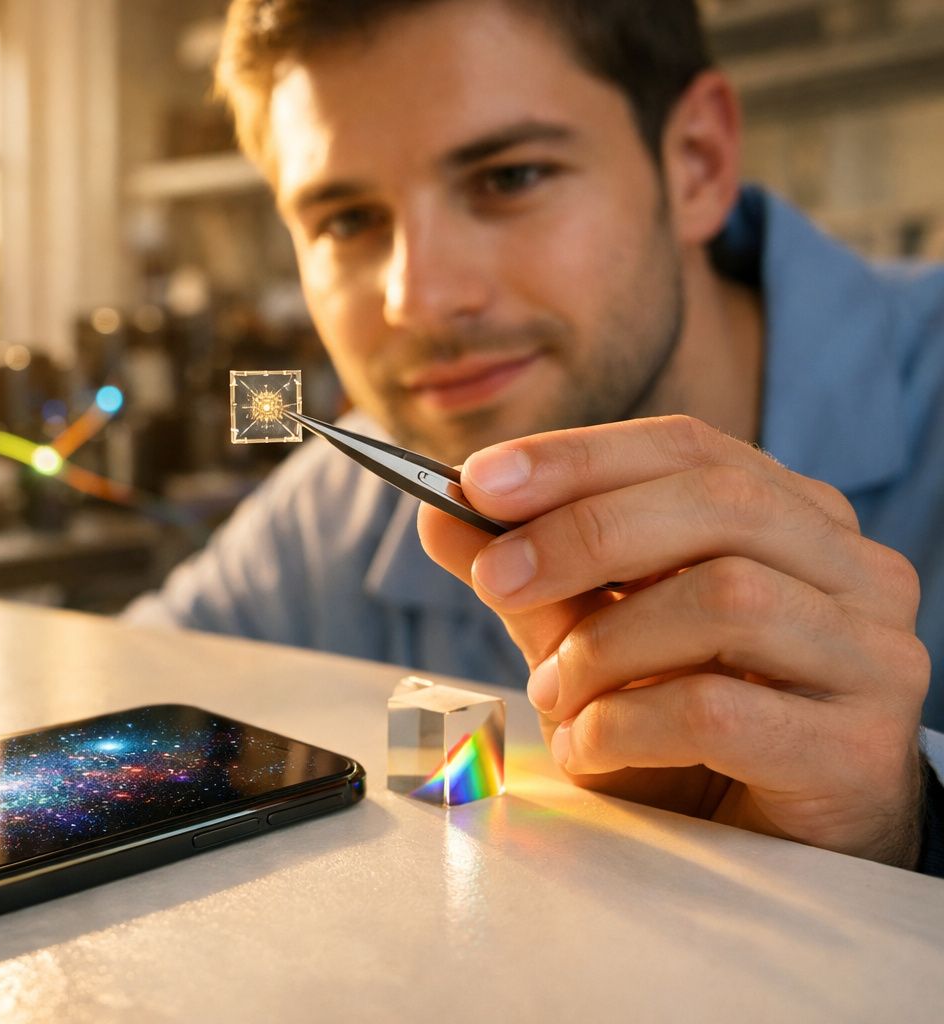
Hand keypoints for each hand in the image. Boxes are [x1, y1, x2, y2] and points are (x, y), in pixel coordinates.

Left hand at [418, 415, 928, 865]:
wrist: (775, 849)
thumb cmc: (691, 734)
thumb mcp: (597, 642)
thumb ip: (536, 581)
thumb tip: (440, 518)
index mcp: (794, 518)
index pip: (687, 449)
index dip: (578, 457)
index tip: (479, 480)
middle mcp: (852, 571)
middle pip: (717, 503)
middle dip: (582, 533)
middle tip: (493, 578)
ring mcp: (871, 656)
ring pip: (725, 599)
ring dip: (604, 646)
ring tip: (554, 693)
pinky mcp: (857, 747)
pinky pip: (719, 710)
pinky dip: (624, 725)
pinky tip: (590, 748)